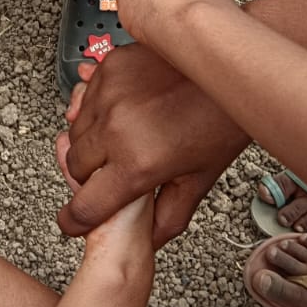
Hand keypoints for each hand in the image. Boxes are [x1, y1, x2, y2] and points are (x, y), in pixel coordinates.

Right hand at [58, 46, 248, 246]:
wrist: (231, 65)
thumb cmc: (223, 117)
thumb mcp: (201, 177)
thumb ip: (169, 216)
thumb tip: (148, 240)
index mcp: (138, 163)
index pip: (85, 206)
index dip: (77, 221)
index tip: (75, 222)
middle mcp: (115, 128)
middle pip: (74, 167)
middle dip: (91, 176)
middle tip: (117, 171)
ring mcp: (108, 94)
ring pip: (75, 132)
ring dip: (92, 142)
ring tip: (127, 138)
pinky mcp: (109, 68)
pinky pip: (85, 98)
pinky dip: (96, 110)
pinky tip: (124, 112)